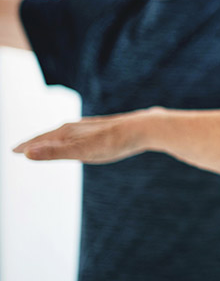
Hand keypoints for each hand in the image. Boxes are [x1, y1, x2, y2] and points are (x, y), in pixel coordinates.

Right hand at [13, 108, 157, 163]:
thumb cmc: (114, 142)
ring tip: (45, 144)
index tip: (13, 150)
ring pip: (66, 134)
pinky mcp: (105, 130)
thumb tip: (26, 153)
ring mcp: (91, 128)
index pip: (41, 140)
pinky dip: (72, 138)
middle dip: (36, 142)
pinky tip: (80, 140)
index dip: (27, 146)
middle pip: (51, 135)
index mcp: (69, 132)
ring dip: (53, 139)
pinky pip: (81, 135)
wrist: (145, 128)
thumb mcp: (82, 151)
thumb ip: (55, 153)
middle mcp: (77, 127)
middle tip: (21, 148)